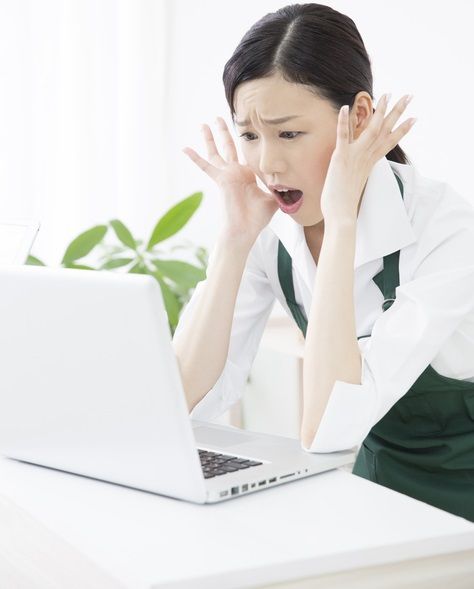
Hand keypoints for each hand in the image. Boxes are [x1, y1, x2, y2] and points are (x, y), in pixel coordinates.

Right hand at [182, 117, 278, 244]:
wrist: (245, 229)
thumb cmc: (257, 219)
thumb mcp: (273, 199)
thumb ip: (280, 189)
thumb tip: (296, 187)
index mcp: (247, 175)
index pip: (246, 154)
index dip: (247, 143)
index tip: (249, 128)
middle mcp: (236, 172)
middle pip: (229, 147)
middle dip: (224, 132)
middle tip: (218, 118)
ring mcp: (227, 175)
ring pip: (216, 152)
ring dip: (210, 138)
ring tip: (204, 124)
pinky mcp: (221, 179)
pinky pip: (205, 167)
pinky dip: (195, 158)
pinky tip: (184, 148)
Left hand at [320, 93, 415, 224]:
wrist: (341, 215)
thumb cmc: (344, 203)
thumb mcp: (354, 183)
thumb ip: (357, 173)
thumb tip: (356, 173)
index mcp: (370, 163)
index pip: (389, 142)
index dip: (402, 130)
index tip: (414, 118)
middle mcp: (366, 158)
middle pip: (385, 131)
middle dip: (397, 112)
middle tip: (409, 96)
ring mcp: (355, 157)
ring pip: (370, 130)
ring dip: (379, 111)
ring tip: (386, 94)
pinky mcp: (341, 158)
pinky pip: (343, 136)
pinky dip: (343, 121)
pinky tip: (345, 107)